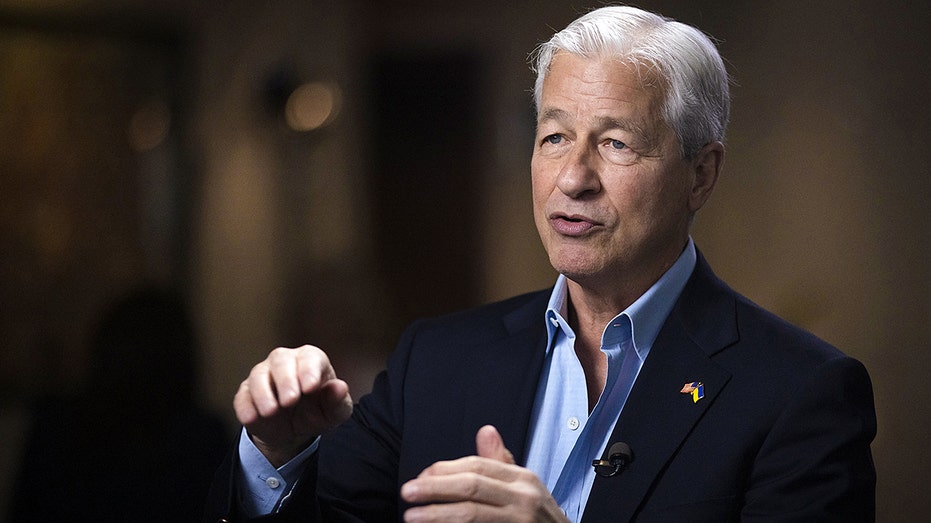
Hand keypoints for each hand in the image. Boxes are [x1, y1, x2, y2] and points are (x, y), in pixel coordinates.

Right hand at [234, 345, 352, 466]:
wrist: (293, 430)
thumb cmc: (317, 412)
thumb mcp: (333, 412)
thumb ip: (338, 400)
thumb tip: (340, 387)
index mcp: (311, 361)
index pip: (310, 357)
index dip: (309, 370)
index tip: (311, 387)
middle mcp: (286, 362)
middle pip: (281, 360)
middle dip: (285, 380)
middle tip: (291, 401)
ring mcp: (264, 375)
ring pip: (258, 375)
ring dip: (263, 393)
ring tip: (272, 411)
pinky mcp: (247, 393)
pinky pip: (242, 395)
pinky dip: (245, 407)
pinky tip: (252, 418)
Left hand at [400, 425, 568, 521]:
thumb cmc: (538, 519)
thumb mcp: (525, 487)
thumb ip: (500, 463)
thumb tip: (485, 430)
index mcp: (522, 479)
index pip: (477, 466)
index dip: (444, 471)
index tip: (420, 478)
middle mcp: (523, 498)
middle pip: (471, 487)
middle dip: (435, 489)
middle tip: (408, 492)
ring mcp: (521, 522)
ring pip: (471, 513)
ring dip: (437, 515)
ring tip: (412, 517)